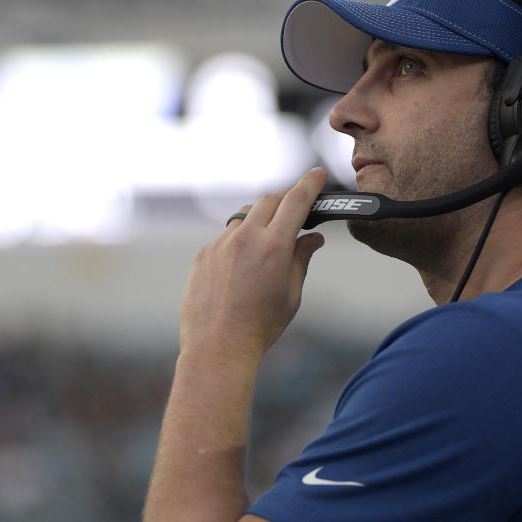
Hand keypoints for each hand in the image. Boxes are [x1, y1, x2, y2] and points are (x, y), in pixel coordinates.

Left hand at [179, 168, 327, 364]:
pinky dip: (239, 239)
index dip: (310, 183)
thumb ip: (302, 259)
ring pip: (244, 216)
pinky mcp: (203, 255)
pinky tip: (243, 263)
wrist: (218, 348)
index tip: (318, 173)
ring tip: (270, 234)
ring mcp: (220, 244)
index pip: (296, 200)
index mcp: (274, 246)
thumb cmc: (261, 326)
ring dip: (260, 217)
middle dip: (286, 197)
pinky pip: (225, 237)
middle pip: (269, 200)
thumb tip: (313, 238)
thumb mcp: (291, 294)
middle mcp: (245, 238)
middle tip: (298, 204)